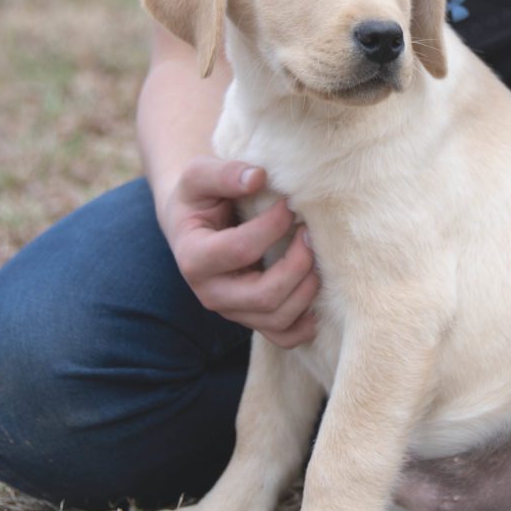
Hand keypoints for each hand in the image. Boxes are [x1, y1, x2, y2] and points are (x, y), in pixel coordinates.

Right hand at [160, 155, 318, 347]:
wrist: (195, 223)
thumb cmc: (200, 197)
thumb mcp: (200, 175)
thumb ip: (224, 173)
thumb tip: (258, 178)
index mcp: (193, 258)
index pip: (240, 249)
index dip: (272, 226)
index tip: (288, 204)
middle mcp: (211, 294)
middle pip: (265, 295)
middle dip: (298, 264)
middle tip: (310, 234)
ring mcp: (233, 312)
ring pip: (278, 319)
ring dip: (307, 288)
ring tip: (315, 256)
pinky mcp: (251, 319)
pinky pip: (283, 336)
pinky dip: (305, 324)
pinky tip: (316, 294)